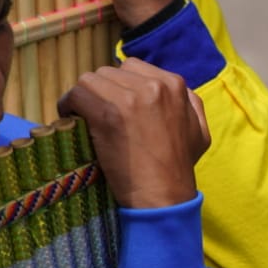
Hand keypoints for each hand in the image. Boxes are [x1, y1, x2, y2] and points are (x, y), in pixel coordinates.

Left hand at [58, 58, 209, 208]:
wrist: (165, 198)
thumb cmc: (179, 170)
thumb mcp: (198, 131)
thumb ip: (188, 104)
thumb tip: (170, 90)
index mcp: (174, 85)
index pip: (132, 68)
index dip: (117, 87)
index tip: (111, 106)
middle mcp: (154, 85)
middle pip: (109, 73)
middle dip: (100, 93)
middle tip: (95, 116)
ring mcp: (131, 97)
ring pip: (90, 80)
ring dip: (84, 99)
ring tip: (83, 119)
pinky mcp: (109, 113)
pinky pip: (77, 94)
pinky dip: (69, 106)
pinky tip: (72, 121)